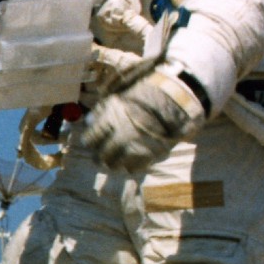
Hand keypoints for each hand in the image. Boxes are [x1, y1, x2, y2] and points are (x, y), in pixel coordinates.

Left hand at [78, 67, 205, 174]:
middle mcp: (123, 134)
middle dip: (98, 157)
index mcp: (113, 118)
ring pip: (116, 165)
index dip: (89, 141)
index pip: (91, 138)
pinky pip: (134, 167)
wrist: (177, 99)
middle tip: (98, 158)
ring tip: (111, 163)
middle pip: (102, 156)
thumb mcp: (120, 97)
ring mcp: (138, 146)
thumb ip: (102, 111)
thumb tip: (87, 122)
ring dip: (112, 165)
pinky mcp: (151, 154)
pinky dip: (128, 167)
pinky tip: (128, 163)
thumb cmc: (146, 95)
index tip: (90, 142)